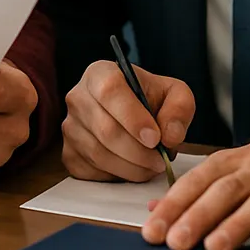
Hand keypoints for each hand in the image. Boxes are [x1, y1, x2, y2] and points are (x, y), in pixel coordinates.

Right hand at [62, 60, 194, 181]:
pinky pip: (92, 172)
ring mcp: (70, 127)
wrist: (132, 112)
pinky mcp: (69, 153)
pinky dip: (117, 176)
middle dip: (139, 152)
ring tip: (152, 165)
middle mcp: (78, 97)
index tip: (155, 137)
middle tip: (161, 159)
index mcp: (100, 73)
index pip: (109, 91)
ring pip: (99, 154)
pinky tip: (132, 168)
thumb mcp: (174, 93)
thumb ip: (180, 108)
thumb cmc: (150, 99)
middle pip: (105, 129)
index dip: (132, 117)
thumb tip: (169, 136)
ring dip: (132, 167)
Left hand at [143, 122, 249, 249]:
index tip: (153, 229)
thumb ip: (198, 185)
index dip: (174, 203)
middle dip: (197, 216)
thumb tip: (157, 207)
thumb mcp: (235, 163)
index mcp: (233, 160)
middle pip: (224, 191)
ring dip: (236, 225)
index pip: (197, 180)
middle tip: (175, 242)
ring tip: (213, 247)